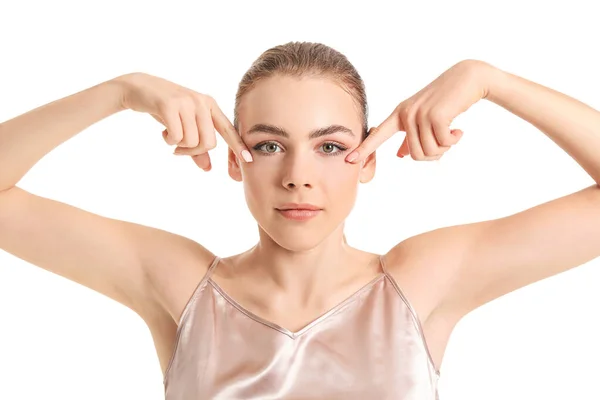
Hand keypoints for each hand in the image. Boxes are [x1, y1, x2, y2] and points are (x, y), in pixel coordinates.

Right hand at [115, 72, 252, 170]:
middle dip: (192, 152)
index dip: (237, 145)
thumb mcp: (183, 125)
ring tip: (169, 135)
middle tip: (178, 150)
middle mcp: (201, 102)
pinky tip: (162, 131)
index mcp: (209, 105)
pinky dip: (168, 140)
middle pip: (208, 143)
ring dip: (178, 145)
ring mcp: (186, 102)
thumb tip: (207, 168)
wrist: (137, 88)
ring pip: (192, 142)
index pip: (227, 129)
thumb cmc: (164, 110)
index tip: (248, 160)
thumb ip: (197, 147)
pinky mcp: (170, 105)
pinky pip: (176, 136)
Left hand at [346, 60, 491, 162]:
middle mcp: (406, 113)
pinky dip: (454, 140)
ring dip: (445, 148)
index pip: (378, 134)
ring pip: (429, 151)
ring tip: (452, 134)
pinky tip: (459, 130)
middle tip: (446, 142)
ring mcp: (419, 113)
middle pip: (415, 155)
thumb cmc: (446, 100)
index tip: (349, 160)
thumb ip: (411, 136)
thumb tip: (401, 156)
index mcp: (400, 114)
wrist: (468, 78)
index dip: (364, 149)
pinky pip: (443, 143)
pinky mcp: (435, 115)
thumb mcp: (424, 117)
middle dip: (434, 154)